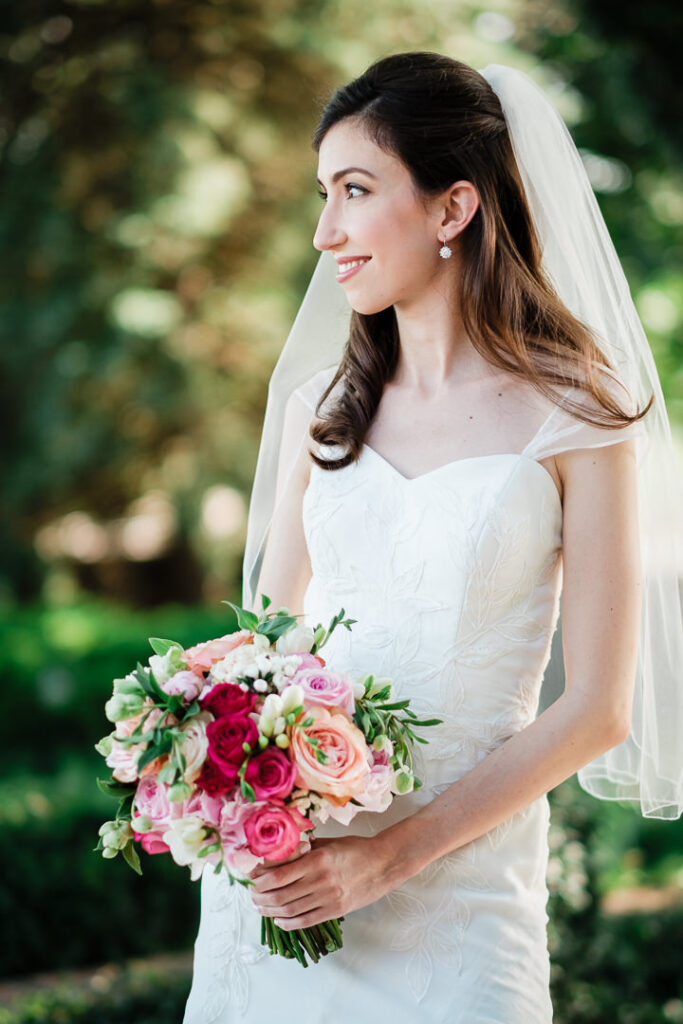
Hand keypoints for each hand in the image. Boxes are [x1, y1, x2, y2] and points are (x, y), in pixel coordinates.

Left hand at [248, 834, 394, 929]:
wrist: (384, 863)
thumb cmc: (356, 849)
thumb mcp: (328, 842)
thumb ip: (305, 849)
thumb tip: (280, 853)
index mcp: (317, 859)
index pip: (278, 875)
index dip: (260, 881)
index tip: (251, 879)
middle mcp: (320, 880)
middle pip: (280, 895)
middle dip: (260, 898)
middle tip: (251, 896)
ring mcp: (328, 898)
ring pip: (290, 910)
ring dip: (270, 911)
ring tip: (261, 908)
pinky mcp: (335, 911)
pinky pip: (306, 921)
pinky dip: (288, 923)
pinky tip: (279, 920)